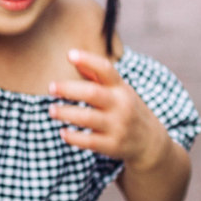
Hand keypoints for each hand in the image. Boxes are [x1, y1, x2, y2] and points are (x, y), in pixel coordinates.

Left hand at [48, 50, 168, 168]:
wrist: (150, 142)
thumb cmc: (126, 109)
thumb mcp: (118, 90)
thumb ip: (95, 74)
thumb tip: (72, 55)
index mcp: (121, 88)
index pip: (106, 70)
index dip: (88, 60)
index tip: (70, 54)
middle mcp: (121, 105)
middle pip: (93, 93)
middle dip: (69, 89)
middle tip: (51, 87)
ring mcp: (117, 126)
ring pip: (87, 118)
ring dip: (66, 113)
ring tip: (51, 111)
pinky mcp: (112, 145)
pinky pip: (89, 141)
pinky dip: (73, 137)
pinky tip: (63, 132)